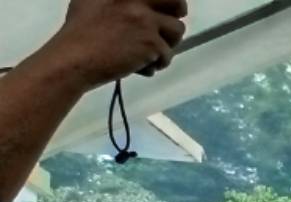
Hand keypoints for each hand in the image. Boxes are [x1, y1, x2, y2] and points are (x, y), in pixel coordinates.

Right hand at [28, 0, 186, 86]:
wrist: (74, 58)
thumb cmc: (78, 33)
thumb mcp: (90, 2)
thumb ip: (117, 1)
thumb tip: (137, 5)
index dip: (168, 1)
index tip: (169, 9)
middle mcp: (136, 0)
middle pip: (177, 2)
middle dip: (177, 16)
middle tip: (169, 29)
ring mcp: (145, 20)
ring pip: (177, 30)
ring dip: (167, 44)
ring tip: (149, 54)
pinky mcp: (151, 42)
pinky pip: (167, 55)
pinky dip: (156, 64)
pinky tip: (140, 67)